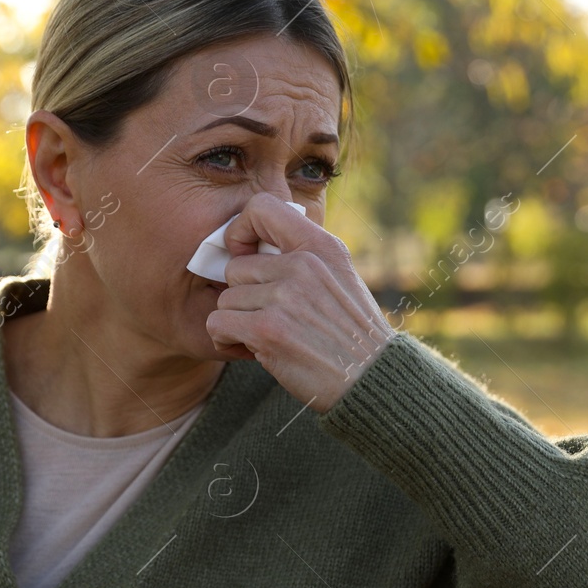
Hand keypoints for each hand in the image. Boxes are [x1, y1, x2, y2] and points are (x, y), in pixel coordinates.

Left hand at [204, 192, 396, 412]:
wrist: (370, 380)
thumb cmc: (351, 332)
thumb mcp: (340, 276)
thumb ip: (304, 255)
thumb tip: (255, 244)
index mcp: (320, 246)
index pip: (261, 207)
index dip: (242, 231)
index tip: (248, 256)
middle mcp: (302, 265)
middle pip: (235, 268)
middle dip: (244, 296)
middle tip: (269, 317)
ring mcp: (284, 296)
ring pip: (226, 299)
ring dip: (238, 322)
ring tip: (269, 336)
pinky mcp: (267, 329)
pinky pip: (217, 323)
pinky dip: (227, 340)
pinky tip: (252, 349)